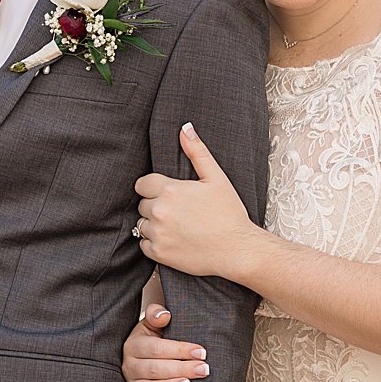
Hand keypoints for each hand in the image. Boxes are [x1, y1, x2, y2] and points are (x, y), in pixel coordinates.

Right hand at [122, 304, 209, 381]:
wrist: (144, 352)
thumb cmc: (154, 337)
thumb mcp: (152, 323)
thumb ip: (157, 314)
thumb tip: (164, 315)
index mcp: (134, 345)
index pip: (156, 348)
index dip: (179, 350)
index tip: (201, 352)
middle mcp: (130, 365)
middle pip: (154, 369)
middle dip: (181, 369)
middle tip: (204, 370)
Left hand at [134, 123, 262, 279]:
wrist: (239, 249)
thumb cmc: (230, 214)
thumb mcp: (216, 178)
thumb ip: (197, 152)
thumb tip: (185, 128)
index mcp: (169, 190)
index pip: (142, 184)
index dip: (155, 188)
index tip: (169, 195)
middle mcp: (159, 211)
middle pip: (142, 204)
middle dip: (156, 206)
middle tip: (179, 212)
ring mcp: (158, 233)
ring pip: (141, 224)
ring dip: (154, 225)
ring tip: (179, 227)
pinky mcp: (159, 253)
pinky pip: (143, 245)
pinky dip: (155, 243)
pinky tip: (174, 240)